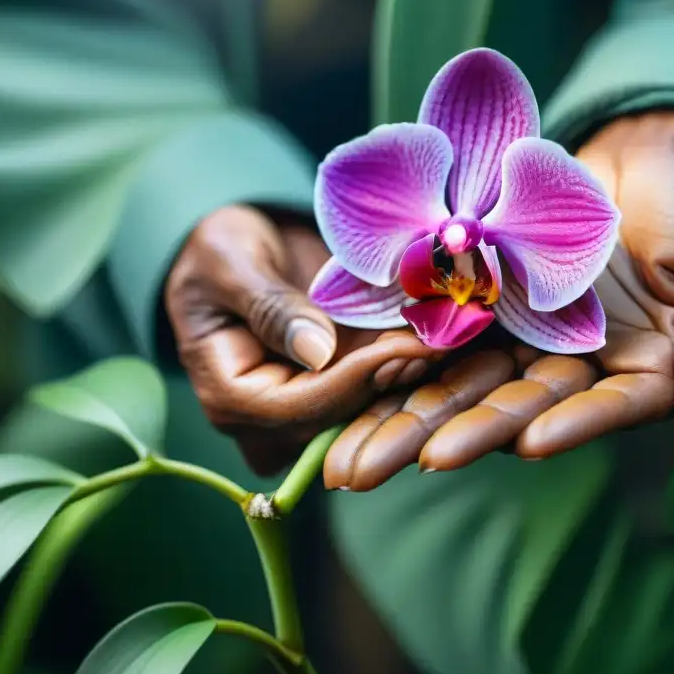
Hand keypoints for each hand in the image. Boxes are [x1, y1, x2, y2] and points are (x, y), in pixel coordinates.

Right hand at [165, 204, 438, 474]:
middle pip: (339, 419)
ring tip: (454, 336)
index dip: (354, 381)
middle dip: (393, 379)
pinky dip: (407, 365)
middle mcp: (265, 421)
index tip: (404, 348)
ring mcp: (302, 413)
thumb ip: (268, 305)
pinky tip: (446, 336)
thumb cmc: (218, 251)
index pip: (299, 408)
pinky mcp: (333, 395)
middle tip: (446, 340)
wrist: (234, 252)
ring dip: (409, 375)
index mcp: (228, 397)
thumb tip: (316, 354)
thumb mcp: (228, 262)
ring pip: (364, 411)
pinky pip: (375, 390)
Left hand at [324, 110, 673, 487]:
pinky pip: (439, 334)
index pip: (606, 407)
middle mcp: (575, 368)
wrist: (647, 148)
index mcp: (643, 371)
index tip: (530, 443)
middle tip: (375, 476)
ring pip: (460, 385)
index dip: (574, 424)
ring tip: (345, 461)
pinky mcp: (487, 302)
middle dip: (445, 441)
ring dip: (402, 422)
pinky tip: (348, 391)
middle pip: (510, 411)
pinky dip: (398, 362)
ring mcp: (525, 338)